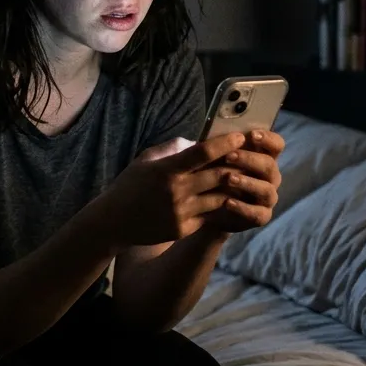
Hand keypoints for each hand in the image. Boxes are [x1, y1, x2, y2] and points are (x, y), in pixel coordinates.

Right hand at [103, 132, 249, 246]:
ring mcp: (181, 212)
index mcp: (167, 169)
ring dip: (233, 188)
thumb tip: (198, 142)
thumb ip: (173, 149)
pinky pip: (209, 215)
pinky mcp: (183, 229)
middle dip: (238, 165)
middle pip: (218, 175)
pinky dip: (220, 206)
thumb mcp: (147, 160)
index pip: (203, 152)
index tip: (241, 136)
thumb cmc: (131, 185)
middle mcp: (176, 191)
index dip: (225, 143)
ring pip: (219, 197)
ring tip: (245, 177)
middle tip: (251, 156)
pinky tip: (229, 198)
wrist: (113, 221)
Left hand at [203, 129, 284, 233]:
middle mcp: (271, 177)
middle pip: (270, 166)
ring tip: (228, 179)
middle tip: (229, 156)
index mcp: (264, 157)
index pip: (276, 145)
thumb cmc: (217, 174)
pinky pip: (258, 213)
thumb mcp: (218, 158)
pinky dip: (243, 207)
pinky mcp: (261, 216)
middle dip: (250, 159)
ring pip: (266, 190)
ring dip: (248, 183)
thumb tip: (223, 135)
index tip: (252, 134)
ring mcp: (268, 197)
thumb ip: (224, 146)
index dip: (268, 139)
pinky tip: (227, 202)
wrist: (210, 207)